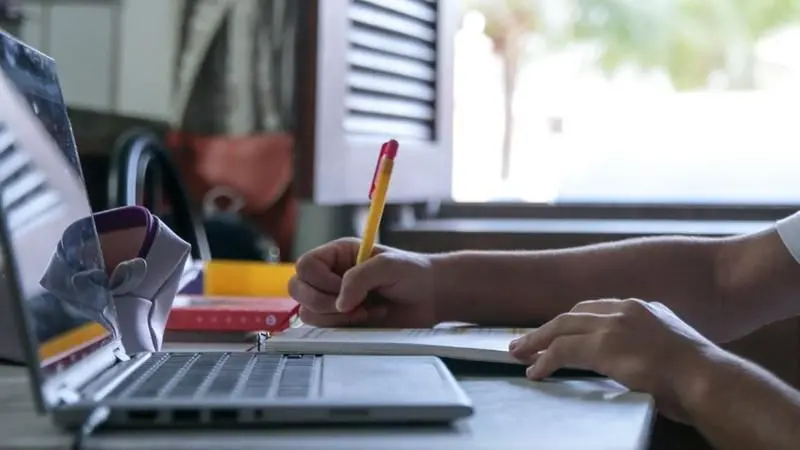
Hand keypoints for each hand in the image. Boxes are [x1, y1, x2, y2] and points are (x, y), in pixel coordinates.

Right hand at [288, 238, 437, 327]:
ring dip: (337, 317)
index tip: (343, 287)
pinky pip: (324, 331)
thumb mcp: (388, 266)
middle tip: (354, 304)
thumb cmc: (413, 273)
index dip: (319, 280)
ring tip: (367, 310)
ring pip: (308, 313)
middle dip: (322, 301)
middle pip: (297, 289)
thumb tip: (340, 303)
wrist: (432, 298)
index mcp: (337, 255)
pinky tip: (368, 319)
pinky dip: (344, 328)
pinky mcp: (342, 323)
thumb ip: (360, 278)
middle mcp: (330, 276)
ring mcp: (334, 301)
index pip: (305, 265)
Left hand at [508, 298, 720, 421]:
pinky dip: (545, 360)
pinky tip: (536, 371)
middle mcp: (626, 308)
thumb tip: (634, 361)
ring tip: (520, 354)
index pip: (597, 309)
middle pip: (574, 314)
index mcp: (644, 307)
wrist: (708, 381)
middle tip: (526, 341)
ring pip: (562, 328)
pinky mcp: (603, 345)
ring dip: (538, 341)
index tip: (558, 333)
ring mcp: (614, 324)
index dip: (573, 322)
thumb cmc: (697, 377)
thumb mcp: (671, 350)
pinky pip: (563, 350)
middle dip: (548, 328)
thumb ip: (648, 345)